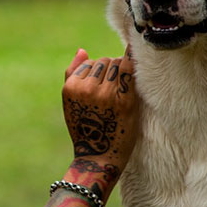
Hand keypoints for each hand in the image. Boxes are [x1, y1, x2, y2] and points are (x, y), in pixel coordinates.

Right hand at [62, 46, 137, 172]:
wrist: (98, 156)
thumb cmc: (84, 128)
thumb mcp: (70, 102)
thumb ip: (72, 73)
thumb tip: (82, 50)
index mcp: (71, 87)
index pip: (90, 63)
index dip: (99, 72)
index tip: (103, 87)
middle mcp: (86, 88)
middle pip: (104, 61)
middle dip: (111, 72)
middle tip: (114, 93)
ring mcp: (106, 93)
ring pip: (117, 65)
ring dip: (122, 73)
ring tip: (121, 93)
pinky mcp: (124, 100)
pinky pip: (129, 69)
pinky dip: (132, 60)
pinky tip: (136, 52)